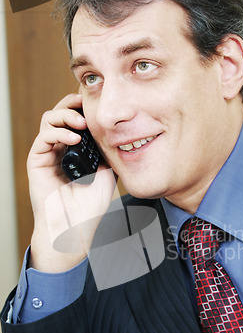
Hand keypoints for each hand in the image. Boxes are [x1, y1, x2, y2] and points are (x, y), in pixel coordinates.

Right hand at [28, 93, 115, 271]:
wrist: (75, 228)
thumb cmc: (90, 208)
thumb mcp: (108, 175)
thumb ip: (108, 154)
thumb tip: (115, 134)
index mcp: (75, 151)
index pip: (76, 121)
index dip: (83, 109)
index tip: (98, 106)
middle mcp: (60, 150)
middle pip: (60, 114)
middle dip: (72, 104)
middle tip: (85, 105)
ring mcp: (47, 154)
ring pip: (49, 120)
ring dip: (65, 115)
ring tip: (81, 123)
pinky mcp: (37, 161)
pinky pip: (43, 137)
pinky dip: (58, 133)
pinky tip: (74, 139)